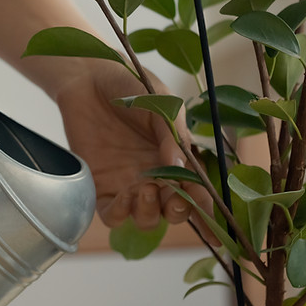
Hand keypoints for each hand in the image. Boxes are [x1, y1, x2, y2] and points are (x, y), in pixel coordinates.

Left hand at [55, 61, 209, 231]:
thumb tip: (181, 167)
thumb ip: (172, 136)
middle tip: (174, 197)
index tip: (216, 228)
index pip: (196, 192)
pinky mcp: (101, 187)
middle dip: (178, 212)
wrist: (89, 77)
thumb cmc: (130, 86)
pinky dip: (121, 214)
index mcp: (177, 159)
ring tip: (145, 188)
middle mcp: (156, 178)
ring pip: (145, 219)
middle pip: (173, 212)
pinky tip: (125, 195)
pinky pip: (112, 216)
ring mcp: (128, 185)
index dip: (207, 213)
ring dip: (149, 213)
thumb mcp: (160, 104)